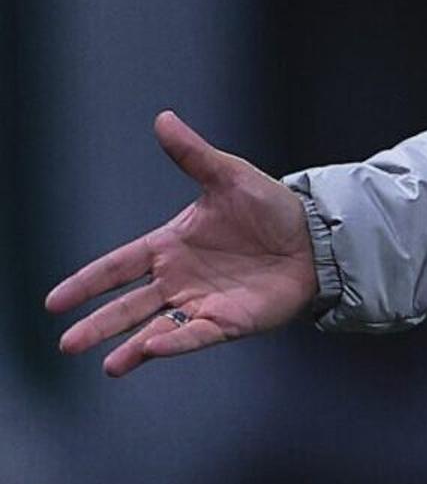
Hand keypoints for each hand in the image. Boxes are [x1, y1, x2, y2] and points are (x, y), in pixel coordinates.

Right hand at [46, 113, 320, 373]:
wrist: (316, 236)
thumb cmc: (272, 208)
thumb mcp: (229, 176)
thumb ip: (192, 154)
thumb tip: (164, 119)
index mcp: (169, 246)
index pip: (116, 267)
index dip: (86, 283)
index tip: (53, 302)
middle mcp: (179, 279)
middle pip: (128, 306)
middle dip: (97, 325)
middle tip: (67, 344)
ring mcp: (201, 302)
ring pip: (156, 328)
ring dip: (131, 346)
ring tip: (107, 364)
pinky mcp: (229, 320)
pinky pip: (196, 333)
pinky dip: (176, 341)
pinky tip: (153, 349)